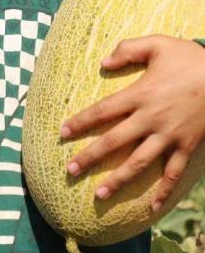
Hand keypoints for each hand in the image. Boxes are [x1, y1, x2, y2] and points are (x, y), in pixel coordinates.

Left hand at [60, 35, 204, 210]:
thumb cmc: (190, 58)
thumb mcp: (157, 44)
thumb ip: (127, 50)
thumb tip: (103, 62)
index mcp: (139, 94)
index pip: (102, 111)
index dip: (81, 122)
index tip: (62, 133)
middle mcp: (151, 118)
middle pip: (114, 141)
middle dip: (90, 157)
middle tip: (69, 170)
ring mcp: (170, 135)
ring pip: (139, 162)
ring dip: (119, 180)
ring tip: (99, 195)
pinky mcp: (188, 146)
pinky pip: (173, 173)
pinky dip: (164, 191)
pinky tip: (153, 207)